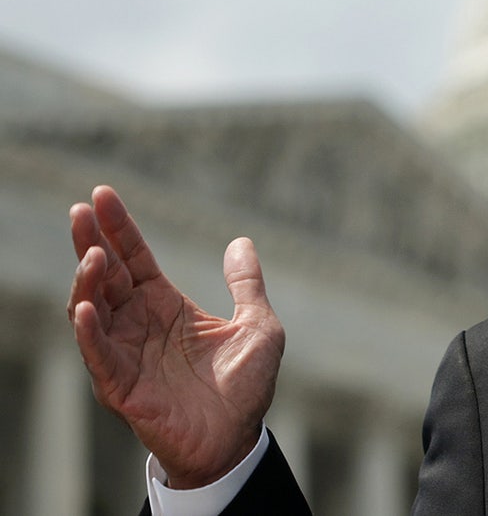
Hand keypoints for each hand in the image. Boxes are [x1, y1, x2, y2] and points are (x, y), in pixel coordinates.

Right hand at [67, 185, 284, 488]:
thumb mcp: (259, 326)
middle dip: (91, 242)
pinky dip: (88, 331)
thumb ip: (247, 285)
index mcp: (165, 306)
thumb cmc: (245, 387)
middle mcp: (138, 324)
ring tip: (94, 255)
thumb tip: (241, 242)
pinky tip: (86, 307)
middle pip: (105, 276)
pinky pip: (97, 355)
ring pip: (91, 309)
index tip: (102, 194)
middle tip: (82, 210)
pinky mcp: (120, 386)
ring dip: (88, 281)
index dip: (118, 227)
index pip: (134, 258)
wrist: (237, 440)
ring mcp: (125, 354)